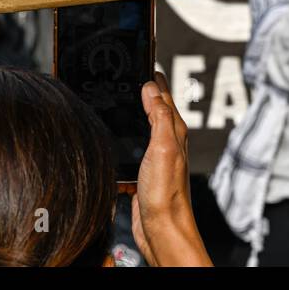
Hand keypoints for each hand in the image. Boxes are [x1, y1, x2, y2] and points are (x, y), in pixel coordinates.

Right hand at [130, 73, 210, 266]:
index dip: (153, 77)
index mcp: (173, 131)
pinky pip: (132, 152)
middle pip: (154, 109)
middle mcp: (167, 143)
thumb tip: (152, 87)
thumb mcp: (163, 147)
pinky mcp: (143, 175)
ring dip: (133, 116)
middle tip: (129, 74)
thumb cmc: (167, 193)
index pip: (163, 95)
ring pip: (142, 130)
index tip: (143, 59)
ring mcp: (155, 159)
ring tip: (121, 101)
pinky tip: (115, 141)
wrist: (162, 231)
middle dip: (143, 92)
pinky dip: (124, 143)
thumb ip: (159, 116)